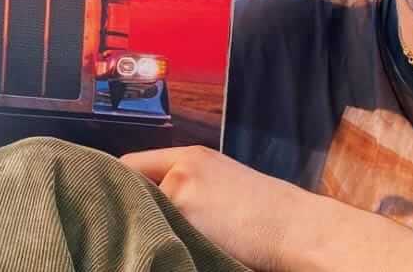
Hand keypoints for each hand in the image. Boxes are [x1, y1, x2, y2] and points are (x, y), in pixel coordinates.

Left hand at [120, 146, 313, 270]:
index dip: (120, 186)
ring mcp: (180, 194)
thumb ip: (186, 185)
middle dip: (125, 209)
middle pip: (128, 189)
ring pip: (140, 215)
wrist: (298, 228)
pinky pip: (155, 237)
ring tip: (160, 246)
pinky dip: (157, 247)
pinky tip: (172, 255)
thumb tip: (149, 206)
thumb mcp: (224, 183)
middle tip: (126, 230)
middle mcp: (180, 169)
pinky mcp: (185, 220)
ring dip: (143, 231)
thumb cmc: (269, 215)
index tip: (115, 205)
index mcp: (191, 156)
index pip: (131, 164)